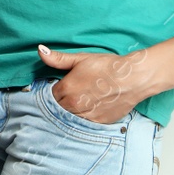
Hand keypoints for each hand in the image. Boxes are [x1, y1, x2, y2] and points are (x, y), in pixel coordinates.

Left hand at [38, 44, 154, 124]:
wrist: (133, 79)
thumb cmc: (107, 66)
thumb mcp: (81, 58)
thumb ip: (58, 58)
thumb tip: (40, 50)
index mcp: (67, 88)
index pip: (49, 94)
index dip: (54, 90)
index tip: (60, 87)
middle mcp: (74, 105)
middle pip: (57, 107)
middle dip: (60, 102)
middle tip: (70, 94)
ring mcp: (86, 116)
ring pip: (69, 117)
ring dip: (69, 111)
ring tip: (79, 101)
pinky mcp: (98, 122)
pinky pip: (83, 123)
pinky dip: (82, 118)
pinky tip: (88, 109)